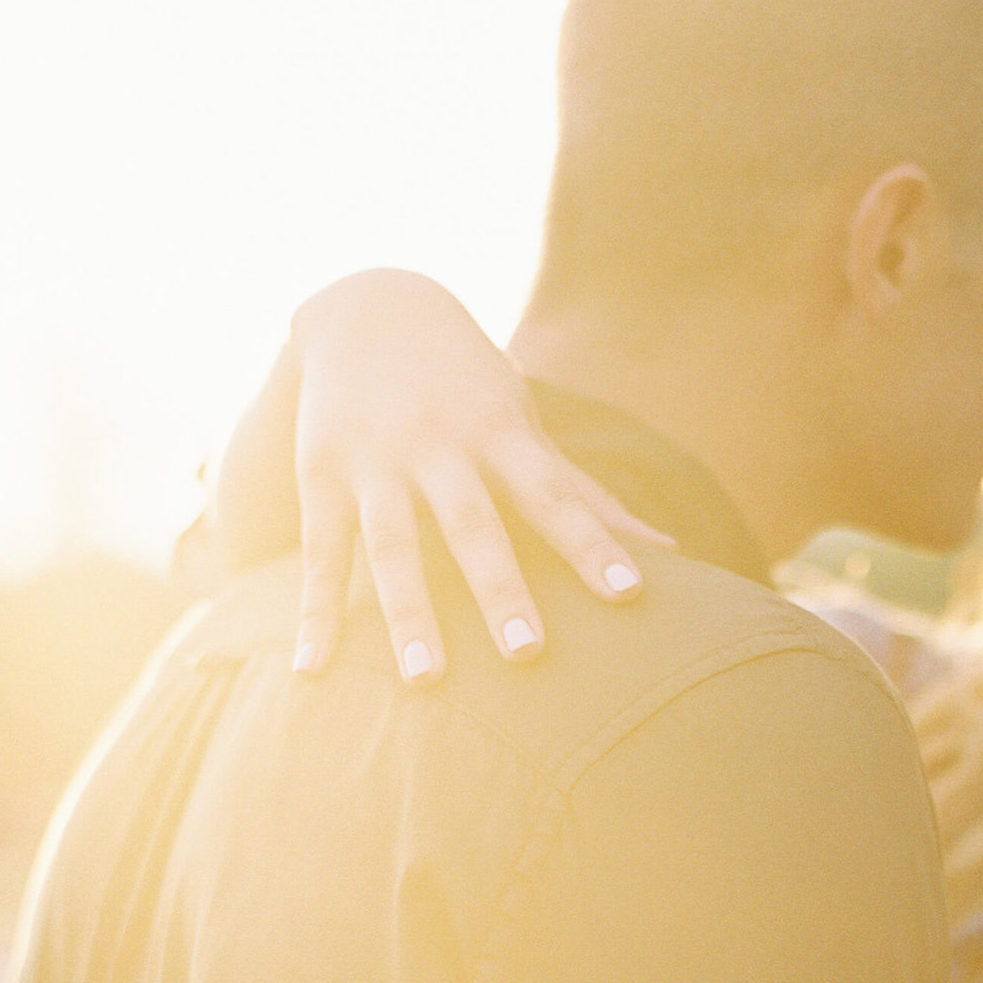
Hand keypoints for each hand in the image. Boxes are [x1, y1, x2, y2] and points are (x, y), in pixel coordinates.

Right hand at [278, 271, 672, 680]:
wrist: (366, 301)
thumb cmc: (469, 386)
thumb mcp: (524, 424)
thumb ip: (585, 497)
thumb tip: (669, 553)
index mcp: (499, 431)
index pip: (554, 494)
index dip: (591, 543)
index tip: (631, 594)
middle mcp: (437, 445)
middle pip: (473, 524)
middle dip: (500, 587)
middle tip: (527, 653)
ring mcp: (374, 461)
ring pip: (392, 546)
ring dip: (408, 614)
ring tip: (425, 681)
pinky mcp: (320, 475)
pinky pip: (320, 554)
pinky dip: (316, 614)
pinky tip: (314, 672)